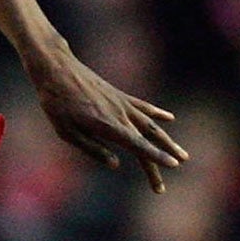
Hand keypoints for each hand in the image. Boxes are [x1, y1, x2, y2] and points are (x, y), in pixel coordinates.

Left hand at [26, 43, 186, 191]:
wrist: (57, 70)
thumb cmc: (57, 104)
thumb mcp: (67, 132)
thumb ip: (93, 149)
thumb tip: (116, 164)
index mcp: (108, 126)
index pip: (139, 145)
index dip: (157, 156)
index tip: (173, 165)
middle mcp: (121, 115)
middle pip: (148, 138)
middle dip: (164, 155)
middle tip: (176, 170)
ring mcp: (122, 103)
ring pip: (151, 124)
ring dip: (167, 140)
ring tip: (182, 154)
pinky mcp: (119, 96)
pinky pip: (143, 107)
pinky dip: (158, 114)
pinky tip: (169, 119)